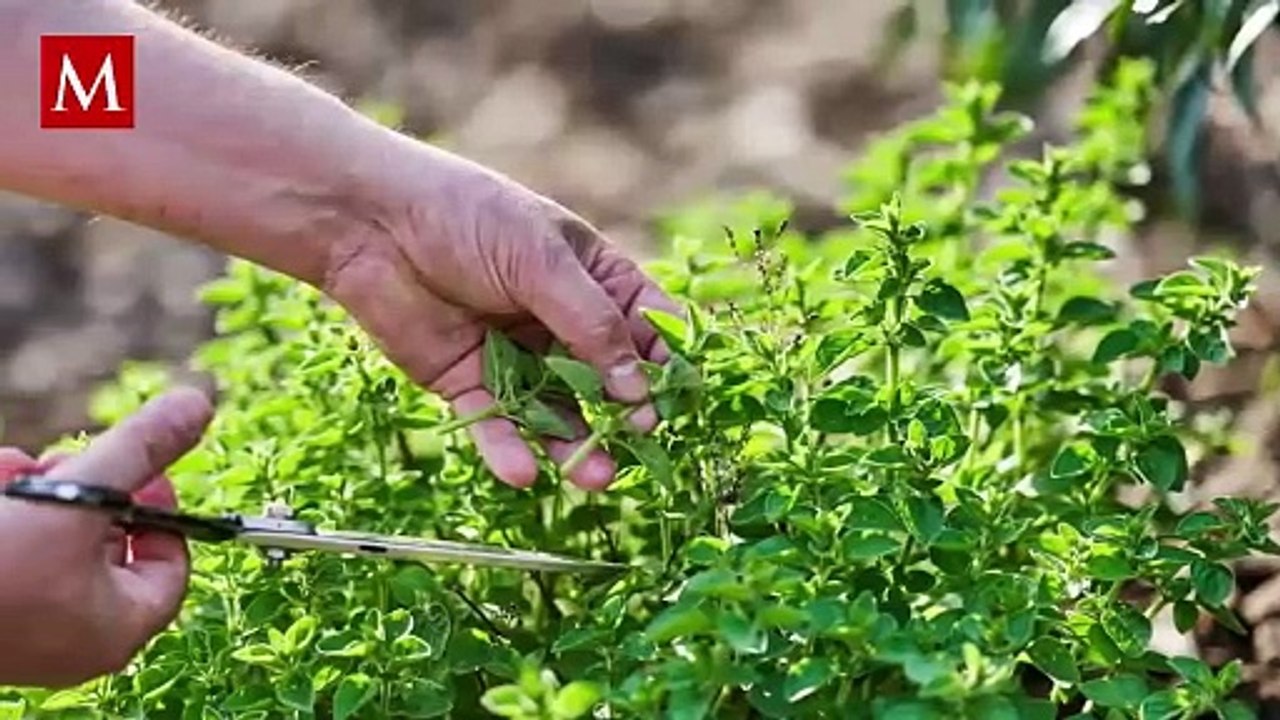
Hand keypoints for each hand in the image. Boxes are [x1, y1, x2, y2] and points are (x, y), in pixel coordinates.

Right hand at [0, 388, 212, 687]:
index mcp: (117, 628)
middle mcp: (75, 638)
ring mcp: (26, 628)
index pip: (170, 563)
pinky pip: (13, 548)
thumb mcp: (79, 496)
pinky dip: (4, 508)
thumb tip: (197, 404)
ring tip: (9, 475)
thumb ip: (140, 449)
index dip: (160, 508)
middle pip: (106, 544)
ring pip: (51, 538)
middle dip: (82, 489)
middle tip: (61, 464)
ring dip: (32, 492)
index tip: (137, 470)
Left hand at [323, 148, 679, 491]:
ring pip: (554, 410)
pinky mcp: (467, 381)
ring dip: (575, 444)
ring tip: (596, 476)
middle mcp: (557, 319)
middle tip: (640, 443)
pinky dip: (509, 449)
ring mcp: (514, 353)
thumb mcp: (541, 261)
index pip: (643, 323)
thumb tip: (638, 387)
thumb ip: (591, 325)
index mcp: (589, 275)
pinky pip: (495, 422)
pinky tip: (525, 473)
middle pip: (604, 377)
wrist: (370, 222)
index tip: (679, 398)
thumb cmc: (467, 217)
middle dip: (624, 413)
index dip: (664, 360)